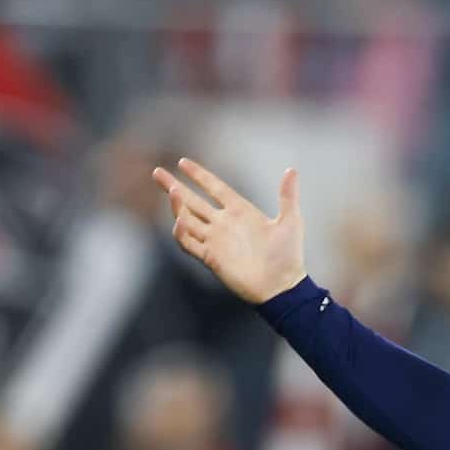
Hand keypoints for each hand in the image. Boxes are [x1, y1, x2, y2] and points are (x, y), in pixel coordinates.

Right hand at [153, 158, 305, 303]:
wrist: (282, 287)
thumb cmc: (289, 256)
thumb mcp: (291, 222)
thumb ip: (287, 196)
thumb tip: (292, 170)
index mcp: (240, 211)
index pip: (213, 187)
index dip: (198, 175)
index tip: (182, 162)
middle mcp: (224, 224)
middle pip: (193, 201)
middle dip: (174, 187)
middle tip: (157, 172)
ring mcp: (216, 241)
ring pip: (187, 219)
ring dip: (177, 206)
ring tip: (172, 191)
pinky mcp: (211, 258)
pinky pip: (189, 243)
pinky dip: (181, 233)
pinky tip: (180, 221)